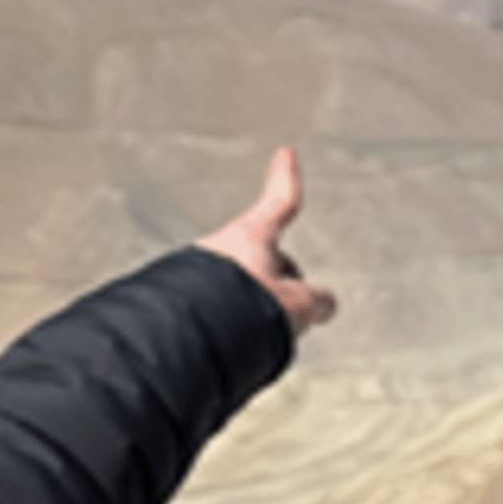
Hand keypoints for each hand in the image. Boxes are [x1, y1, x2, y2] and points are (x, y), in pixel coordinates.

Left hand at [194, 146, 337, 336]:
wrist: (190, 341)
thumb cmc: (241, 312)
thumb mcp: (296, 306)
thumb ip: (315, 300)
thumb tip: (323, 304)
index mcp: (250, 237)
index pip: (279, 204)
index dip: (286, 180)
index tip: (285, 154)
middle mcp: (220, 249)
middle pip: (264, 262)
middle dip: (276, 287)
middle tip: (279, 320)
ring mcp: (196, 275)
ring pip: (239, 292)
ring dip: (250, 313)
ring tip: (247, 343)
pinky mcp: (179, 302)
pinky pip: (214, 311)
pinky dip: (226, 328)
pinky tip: (226, 349)